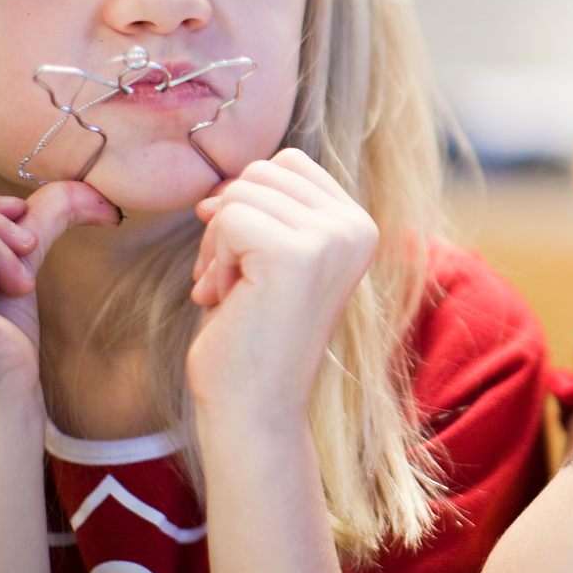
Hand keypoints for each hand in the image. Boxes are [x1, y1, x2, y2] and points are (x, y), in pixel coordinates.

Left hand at [186, 148, 376, 420]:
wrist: (254, 408)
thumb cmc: (252, 337)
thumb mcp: (272, 260)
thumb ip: (268, 213)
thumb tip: (218, 188)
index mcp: (359, 225)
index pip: (287, 163)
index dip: (248, 203)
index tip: (245, 261)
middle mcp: (356, 227)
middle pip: (261, 172)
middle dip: (229, 223)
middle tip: (233, 282)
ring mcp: (331, 238)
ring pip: (240, 195)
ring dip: (217, 247)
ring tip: (232, 296)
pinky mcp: (296, 253)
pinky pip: (228, 219)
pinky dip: (214, 262)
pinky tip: (227, 302)